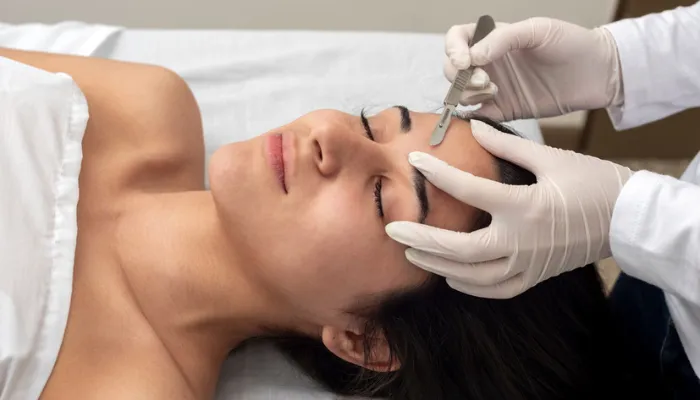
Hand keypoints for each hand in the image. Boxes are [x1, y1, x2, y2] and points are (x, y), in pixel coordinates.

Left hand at [385, 120, 632, 298]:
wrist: (628, 218)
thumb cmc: (592, 182)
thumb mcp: (551, 158)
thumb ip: (507, 145)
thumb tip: (474, 127)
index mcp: (525, 207)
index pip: (471, 192)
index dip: (439, 174)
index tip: (414, 161)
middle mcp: (522, 241)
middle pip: (461, 250)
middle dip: (422, 241)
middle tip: (392, 231)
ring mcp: (528, 264)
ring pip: (473, 277)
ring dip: (439, 266)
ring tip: (412, 253)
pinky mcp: (535, 276)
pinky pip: (496, 290)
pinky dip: (469, 286)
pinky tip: (450, 274)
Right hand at [444, 17, 622, 120]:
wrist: (597, 73)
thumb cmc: (571, 43)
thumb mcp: (537, 30)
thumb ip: (502, 40)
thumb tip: (472, 58)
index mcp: (493, 38)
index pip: (457, 39)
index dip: (453, 49)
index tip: (464, 61)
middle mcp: (489, 63)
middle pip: (452, 69)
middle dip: (460, 77)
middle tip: (484, 81)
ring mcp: (494, 87)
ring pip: (461, 92)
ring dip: (469, 94)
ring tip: (494, 92)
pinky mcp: (503, 111)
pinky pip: (477, 115)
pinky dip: (474, 114)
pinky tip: (489, 108)